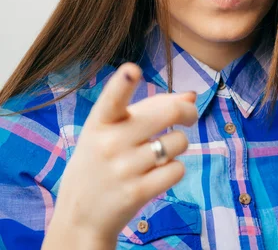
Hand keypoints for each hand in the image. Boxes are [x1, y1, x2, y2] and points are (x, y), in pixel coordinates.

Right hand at [51, 62, 197, 242]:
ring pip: (178, 142)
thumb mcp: (111, 130)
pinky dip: (175, 169)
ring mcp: (123, 169)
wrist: (79, 216)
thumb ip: (148, 108)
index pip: (111, 98)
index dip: (123, 83)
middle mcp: (110, 142)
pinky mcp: (137, 193)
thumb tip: (190, 96)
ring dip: (179, 144)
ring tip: (162, 151)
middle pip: (167, 114)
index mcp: (100, 121)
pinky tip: (159, 173)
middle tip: (190, 116)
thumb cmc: (101, 160)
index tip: (132, 70)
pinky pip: (177, 170)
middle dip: (187, 112)